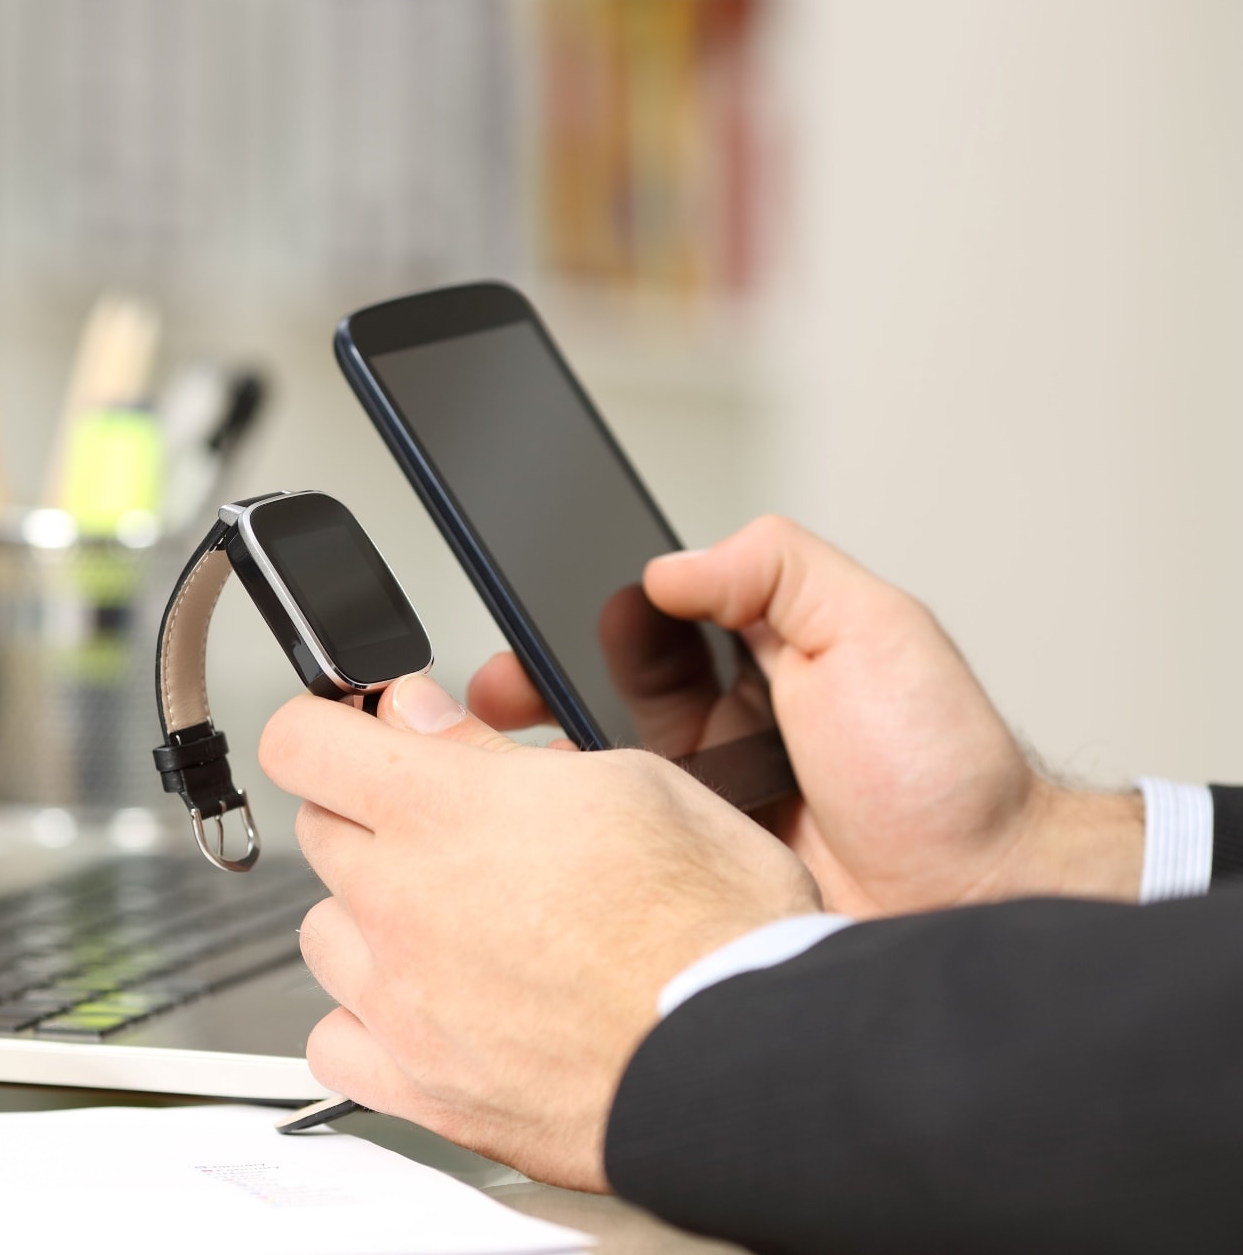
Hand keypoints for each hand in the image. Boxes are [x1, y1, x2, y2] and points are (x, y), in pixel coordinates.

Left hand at [260, 675, 818, 1191]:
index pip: (300, 740)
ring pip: (323, 933)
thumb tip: (419, 716)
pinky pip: (335, 1042)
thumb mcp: (626, 782)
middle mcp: (400, 903)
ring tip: (450, 923)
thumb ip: (491, 746)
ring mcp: (401, 1001)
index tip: (351, 733)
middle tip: (453, 830)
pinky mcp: (419, 1088)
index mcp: (443, 811)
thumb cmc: (714, 925)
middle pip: (319, 831)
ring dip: (368, 918)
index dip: (324, 725)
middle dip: (372, 815)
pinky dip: (367, 1023)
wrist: (750, 1059)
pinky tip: (425, 1010)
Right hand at [468, 516, 1143, 915]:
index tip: (534, 605)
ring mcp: (699, 806)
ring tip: (501, 753)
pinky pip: (612, 846)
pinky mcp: (688, 876)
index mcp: (758, 659)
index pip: (645, 619)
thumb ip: (781, 566)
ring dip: (548, 756)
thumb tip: (672, 564)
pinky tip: (543, 821)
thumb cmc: (944, 774)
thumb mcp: (876, 629)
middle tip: (494, 692)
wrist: (976, 904)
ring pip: (593, 769)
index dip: (582, 609)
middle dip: (533, 681)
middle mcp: (720, 729)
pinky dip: (572, 832)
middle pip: (595, 689)